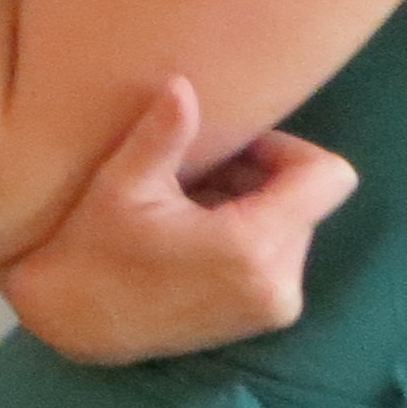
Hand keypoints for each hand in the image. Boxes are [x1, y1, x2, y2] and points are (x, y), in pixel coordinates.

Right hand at [0, 75, 357, 363]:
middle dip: (261, 179)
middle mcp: (280, 282)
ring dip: (254, 208)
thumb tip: (182, 85)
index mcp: (252, 246)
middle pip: (306, 200)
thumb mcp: (121, 186)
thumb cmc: (95, 249)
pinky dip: (251, 237)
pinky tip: (199, 240)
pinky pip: (283, 256)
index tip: (237, 149)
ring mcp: (277, 305)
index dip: (288, 150)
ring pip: (294, 227)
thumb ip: (162, 134)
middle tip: (198, 178)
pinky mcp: (269, 317)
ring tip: (192, 211)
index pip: (328, 178)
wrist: (78, 322)